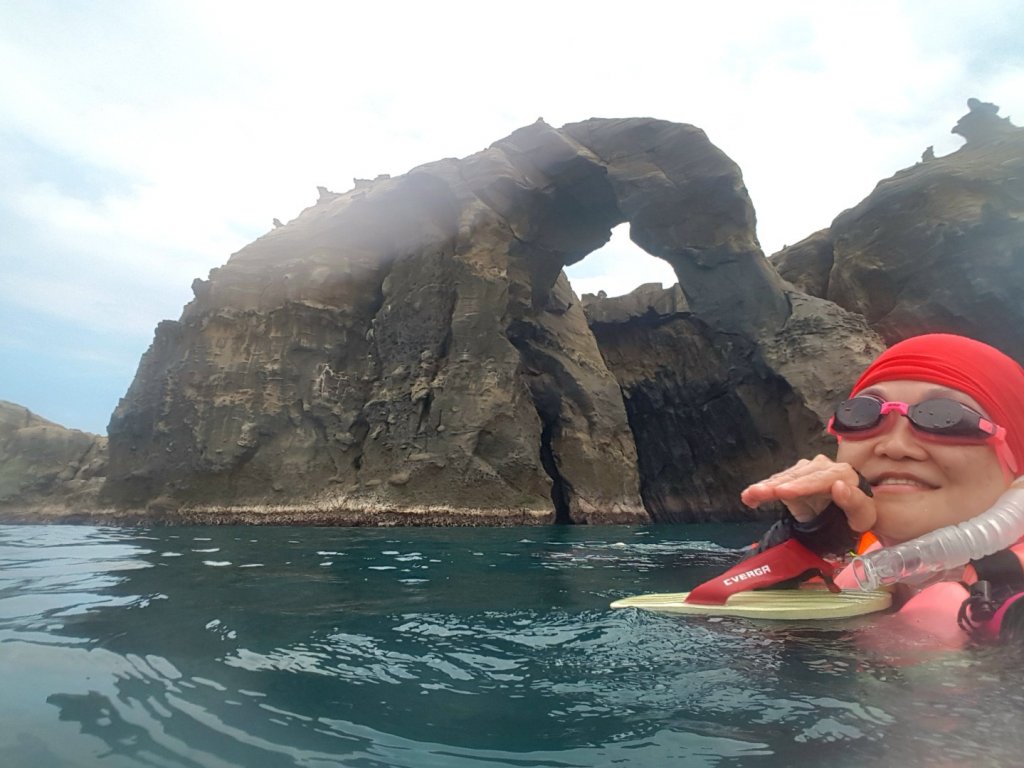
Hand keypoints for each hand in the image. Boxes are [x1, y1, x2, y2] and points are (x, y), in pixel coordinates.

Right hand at [740, 454, 876, 531]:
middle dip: (775, 485)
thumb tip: (839, 487)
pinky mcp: (793, 476)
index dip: (800, 486)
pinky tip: (749, 497)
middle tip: (757, 493)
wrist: (847, 514)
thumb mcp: (863, 517)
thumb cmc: (855, 517)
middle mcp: (822, 467)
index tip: (783, 492)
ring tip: (749, 495)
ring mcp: (805, 470)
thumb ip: (855, 502)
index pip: (819, 479)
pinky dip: (762, 490)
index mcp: (842, 474)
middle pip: (796, 476)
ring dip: (765, 487)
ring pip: (783, 477)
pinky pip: (776, 482)